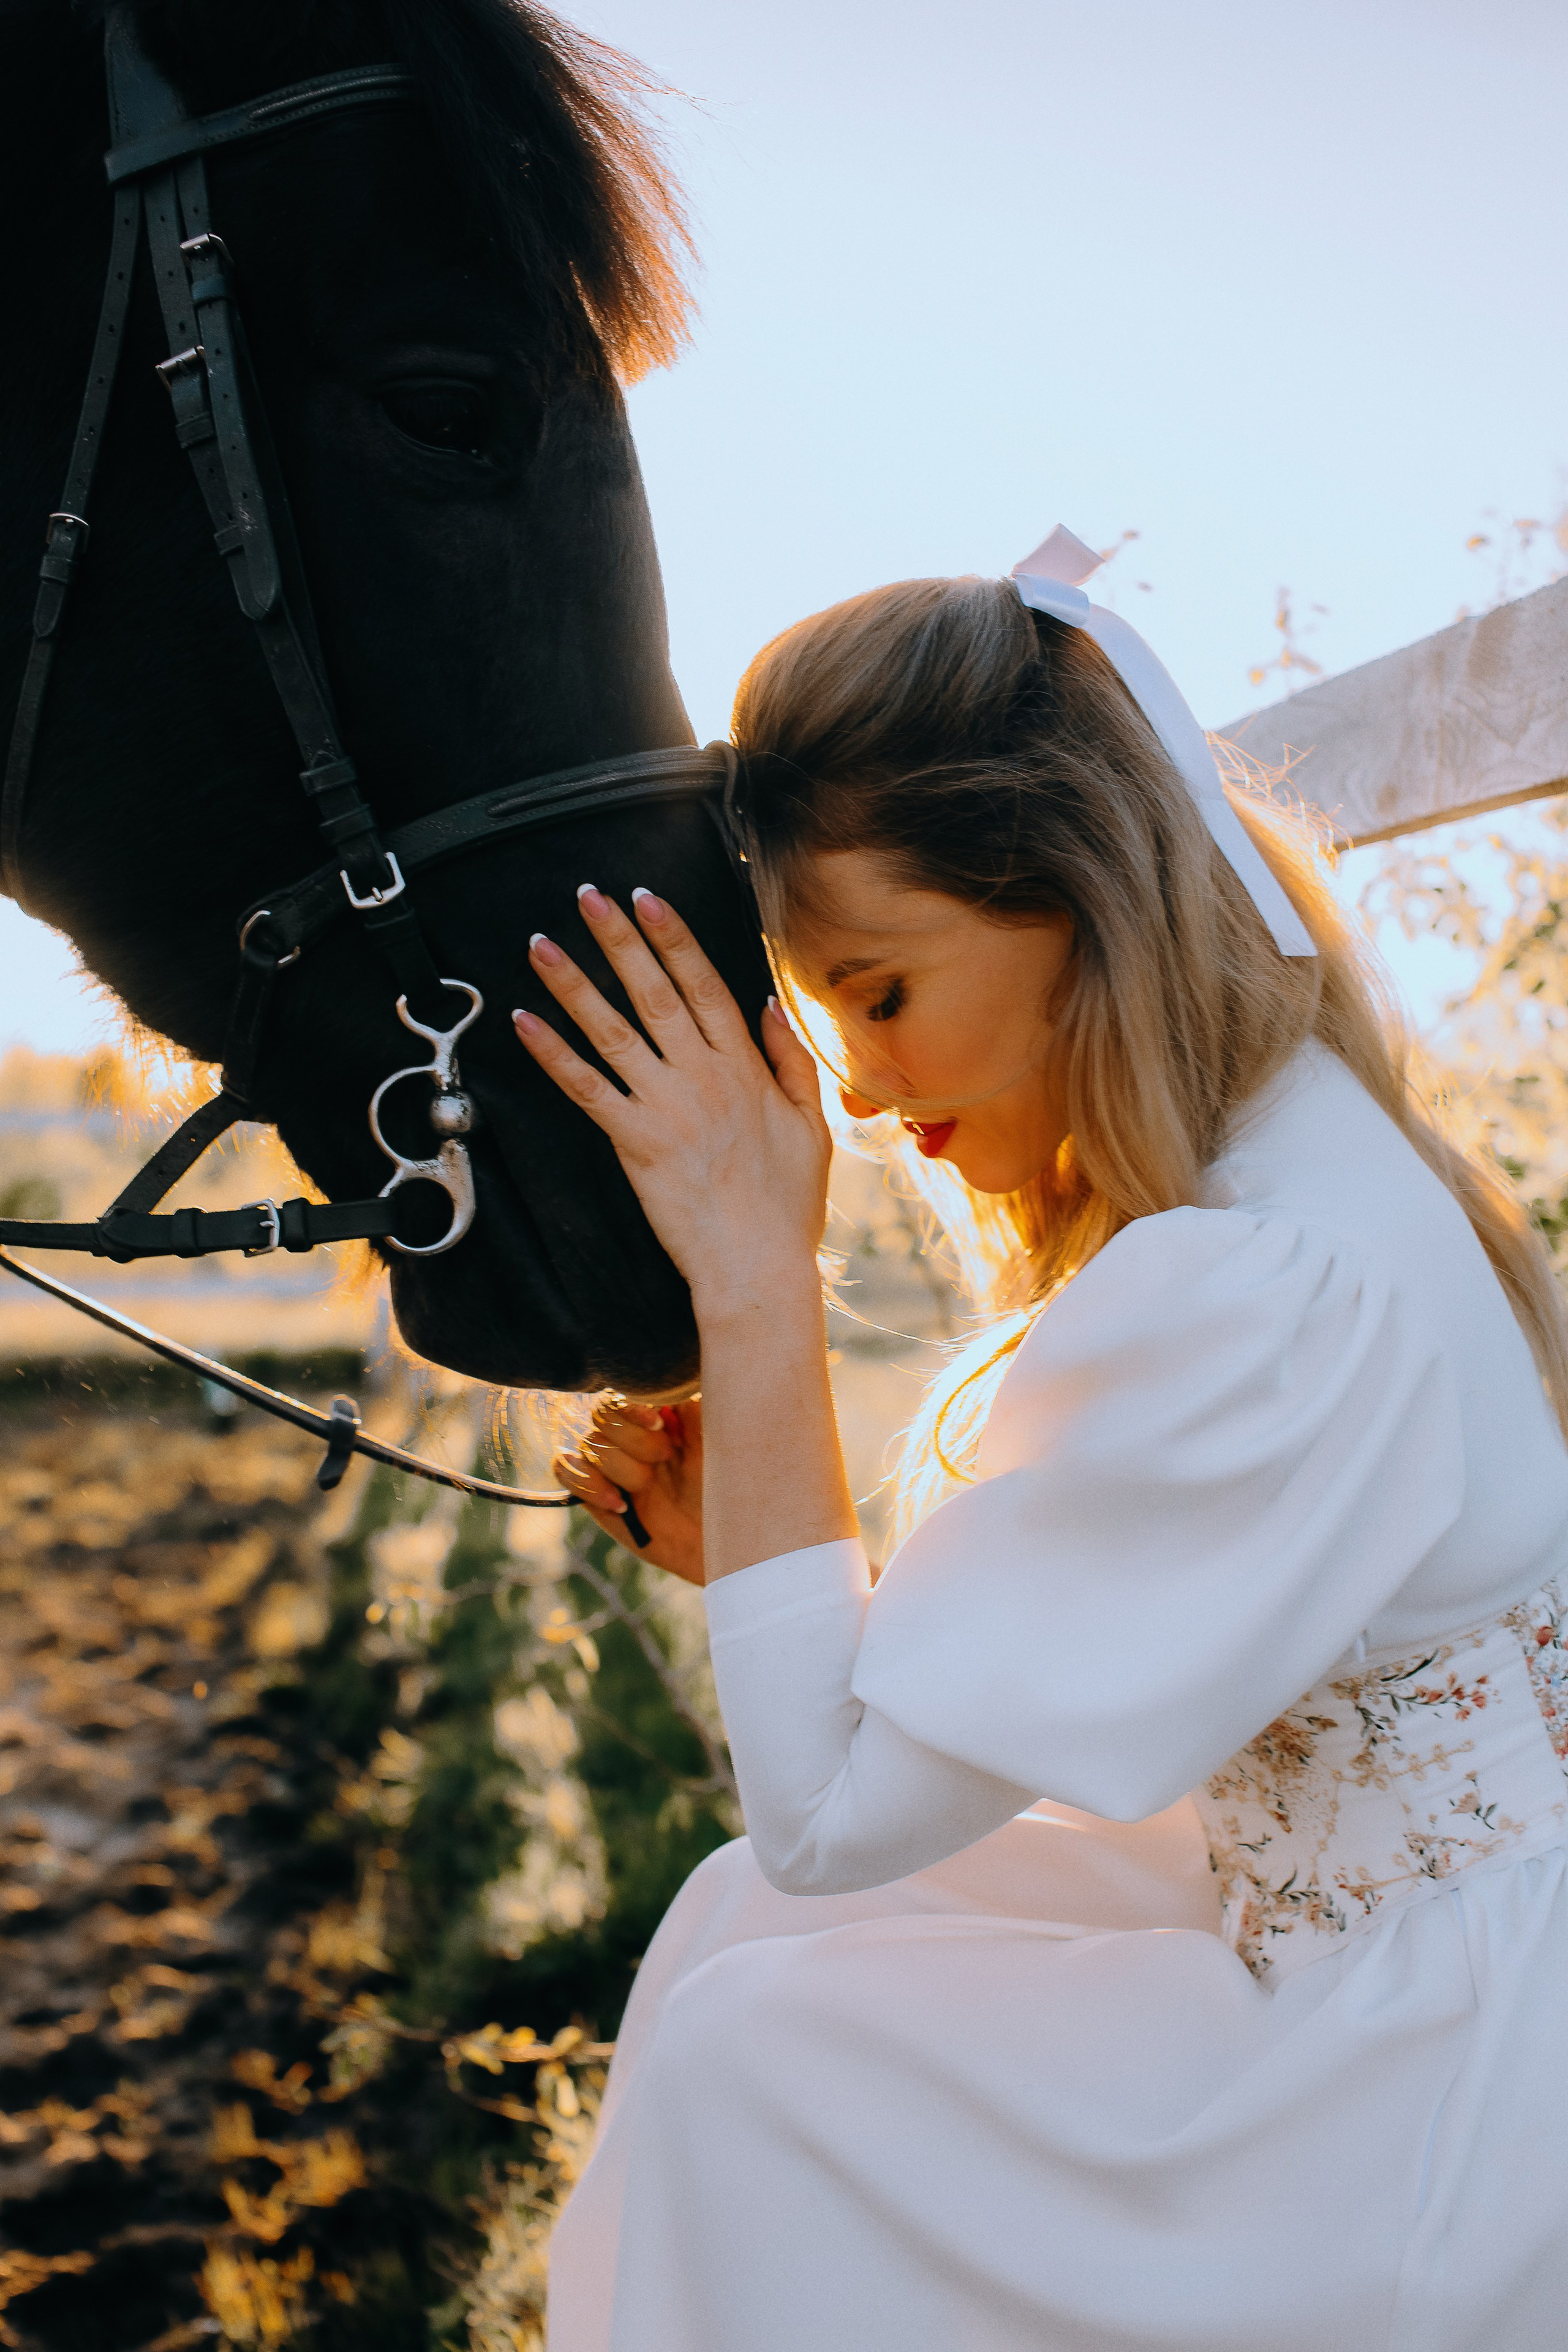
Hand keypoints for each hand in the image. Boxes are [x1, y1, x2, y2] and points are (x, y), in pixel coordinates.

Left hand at [512, 885, 829, 1319]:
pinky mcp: (635, 1142)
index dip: (673, 938)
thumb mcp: (810, 1125)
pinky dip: (553, 1054)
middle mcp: (703, 1076)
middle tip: (587, 896)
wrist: (757, 1267)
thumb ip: (790, 1061)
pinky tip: (524, 1022)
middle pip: (653, 992)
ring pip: (612, 1030)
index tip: (647, 899)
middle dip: (618, 939)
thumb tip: (768, 1005)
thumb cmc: (787, 1205)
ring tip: (540, 945)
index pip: (704, 984)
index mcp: (745, 1068)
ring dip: (572, 983)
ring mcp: (666, 1106)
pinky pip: (586, 1088)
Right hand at [555, 1395, 704, 1585]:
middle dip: (636, 1442)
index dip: (635, 1407)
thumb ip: (693, 1407)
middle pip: (602, 1415)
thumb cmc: (718, 1487)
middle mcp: (626, 1434)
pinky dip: (590, 1485)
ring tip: (648, 1487)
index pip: (624, 1392)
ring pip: (589, 1445)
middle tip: (666, 1460)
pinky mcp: (590, 1491)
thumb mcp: (715, 1443)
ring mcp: (606, 1462)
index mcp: (654, 1414)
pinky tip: (621, 1504)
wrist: (711, 1539)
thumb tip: (671, 1383)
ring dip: (623, 1469)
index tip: (660, 1423)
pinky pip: (564, 1469)